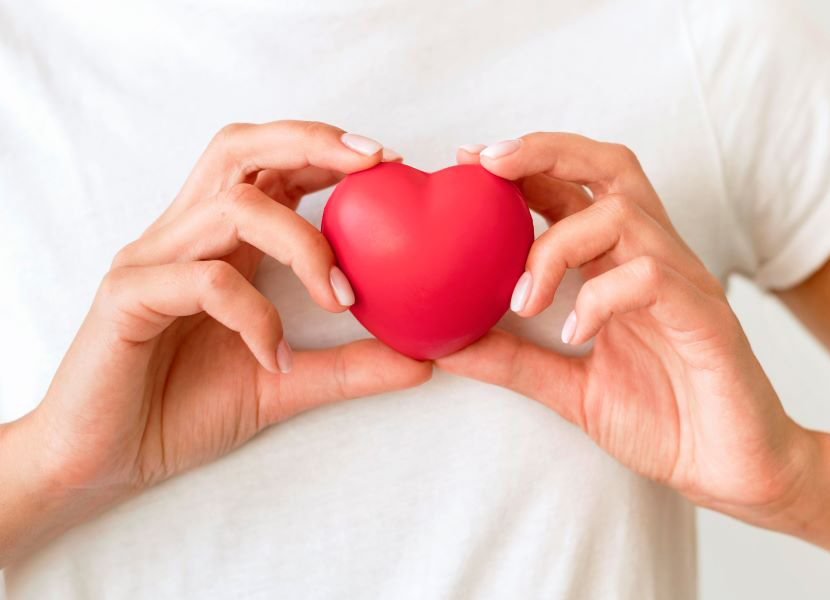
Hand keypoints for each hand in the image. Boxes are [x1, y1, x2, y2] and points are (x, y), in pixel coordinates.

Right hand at [17, 121, 427, 530]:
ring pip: (232, 208)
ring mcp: (151, 261)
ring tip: (341, 296)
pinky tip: (275, 356)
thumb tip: (424, 360)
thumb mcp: (285, 383)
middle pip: (239, 150)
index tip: (389, 162)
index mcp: (217, 241)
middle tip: (374, 164)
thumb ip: (349, 368)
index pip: (269, 165)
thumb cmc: (184, 409)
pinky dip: (255, 314)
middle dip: (310, 143)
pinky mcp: (127, 298)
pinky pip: (204, 281)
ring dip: (302, 243)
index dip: (325, 149)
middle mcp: (182, 236)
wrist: (105, 462)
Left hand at [441, 134, 817, 522]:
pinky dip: (601, 298)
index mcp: (622, 266)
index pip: (576, 189)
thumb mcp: (570, 389)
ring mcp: (684, 285)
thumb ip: (514, 362)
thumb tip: (446, 345)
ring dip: (557, 246)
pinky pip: (652, 279)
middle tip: (488, 164)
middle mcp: (655, 260)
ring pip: (624, 216)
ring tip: (524, 301)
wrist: (733, 469)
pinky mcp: (706, 319)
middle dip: (546, 152)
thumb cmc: (664, 420)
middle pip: (611, 168)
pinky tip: (574, 335)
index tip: (469, 160)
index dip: (525, 164)